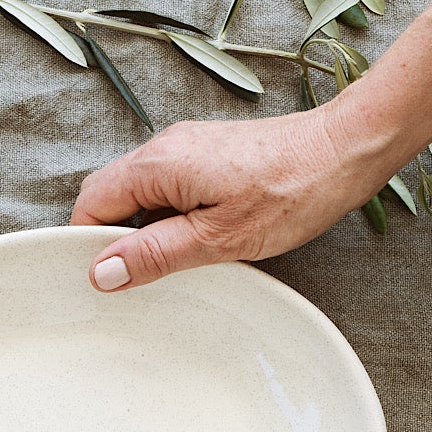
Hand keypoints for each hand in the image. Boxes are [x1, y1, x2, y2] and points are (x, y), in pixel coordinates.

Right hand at [69, 108, 377, 291]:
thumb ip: (156, 254)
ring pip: (139, 194)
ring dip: (144, 231)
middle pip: (109, 197)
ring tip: (173, 264)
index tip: (102, 283)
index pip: (91, 205)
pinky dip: (168, 217)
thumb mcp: (218, 238)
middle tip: (137, 280)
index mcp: (157, 165)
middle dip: (112, 239)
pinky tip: (196, 242)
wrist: (344, 151)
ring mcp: (186, 149)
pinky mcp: (208, 156)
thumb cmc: (291, 192)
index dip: (87, 246)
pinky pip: (167, 188)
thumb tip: (103, 272)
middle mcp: (164, 148)